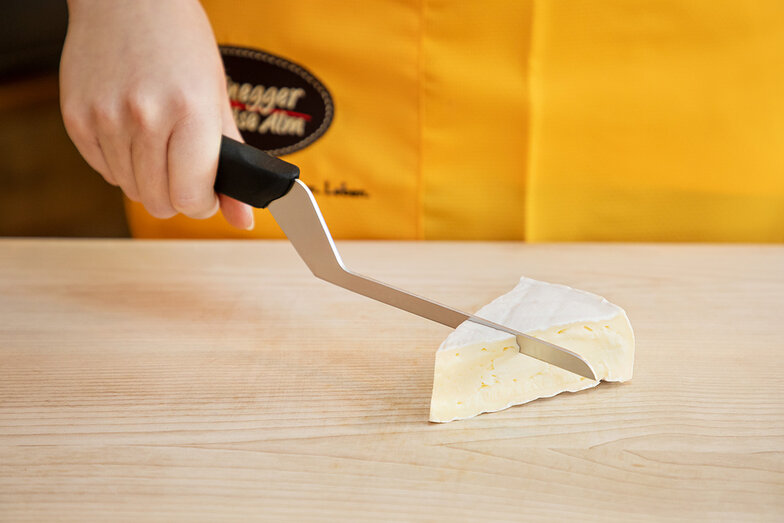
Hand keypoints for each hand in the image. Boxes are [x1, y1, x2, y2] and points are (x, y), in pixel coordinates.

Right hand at [60, 0, 253, 229]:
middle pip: (159, 202)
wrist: (129, 0)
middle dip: (177, 196)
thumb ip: (233, 164)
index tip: (207, 194)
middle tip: (185, 169)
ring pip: (131, 189)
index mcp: (190, 112)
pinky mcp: (77, 117)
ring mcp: (105, 117)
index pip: (192, 197)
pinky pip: (104, 170)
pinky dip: (122, 163)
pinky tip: (133, 131)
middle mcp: (144, 117)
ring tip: (159, 141)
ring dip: (148, 178)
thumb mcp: (218, 100)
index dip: (203, 204)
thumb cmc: (182, 46)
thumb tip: (244, 220)